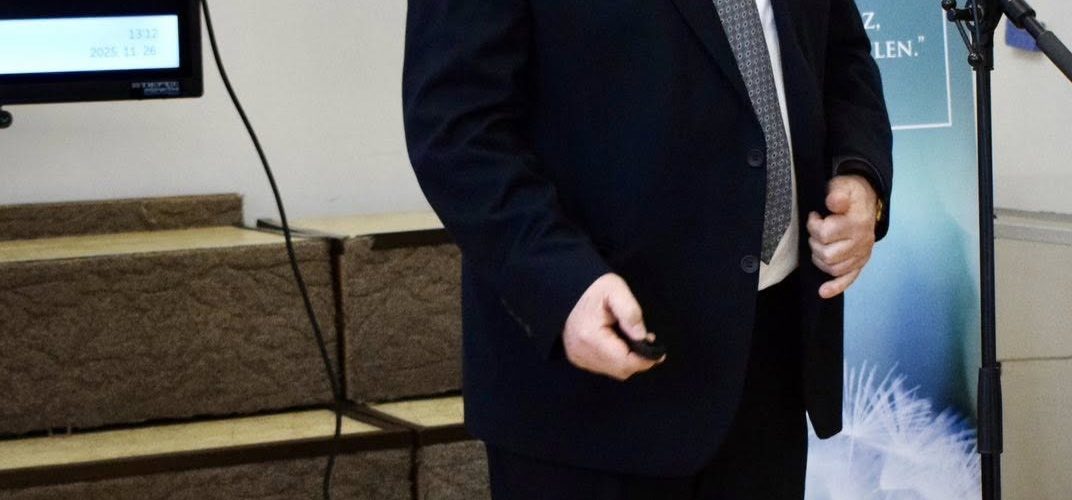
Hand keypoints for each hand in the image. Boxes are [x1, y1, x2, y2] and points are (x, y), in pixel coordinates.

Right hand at [562, 273, 664, 380]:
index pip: (624, 362)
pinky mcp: (577, 358)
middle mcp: (581, 352)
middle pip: (620, 371)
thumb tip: (643, 338)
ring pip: (613, 371)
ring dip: (628, 360)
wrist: (565, 288)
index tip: (658, 351)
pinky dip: (616, 359)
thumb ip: (631, 314)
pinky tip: (619, 342)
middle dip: (638, 360)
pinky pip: (604, 366)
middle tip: (647, 340)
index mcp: (590, 337)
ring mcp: (578, 357)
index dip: (645, 360)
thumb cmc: (592, 287)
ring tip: (633, 338)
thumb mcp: (616, 290)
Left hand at [807, 175, 878, 298]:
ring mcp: (861, 255)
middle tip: (816, 232)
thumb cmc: (850, 195)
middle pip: (827, 254)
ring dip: (819, 258)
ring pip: (833, 268)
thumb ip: (838, 194)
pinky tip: (823, 292)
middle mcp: (861, 242)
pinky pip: (848, 279)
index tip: (815, 216)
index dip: (814, 225)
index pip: (825, 234)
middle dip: (815, 243)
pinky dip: (836, 287)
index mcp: (857, 224)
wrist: (866, 201)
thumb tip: (833, 202)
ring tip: (820, 244)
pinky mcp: (860, 263)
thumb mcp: (843, 187)